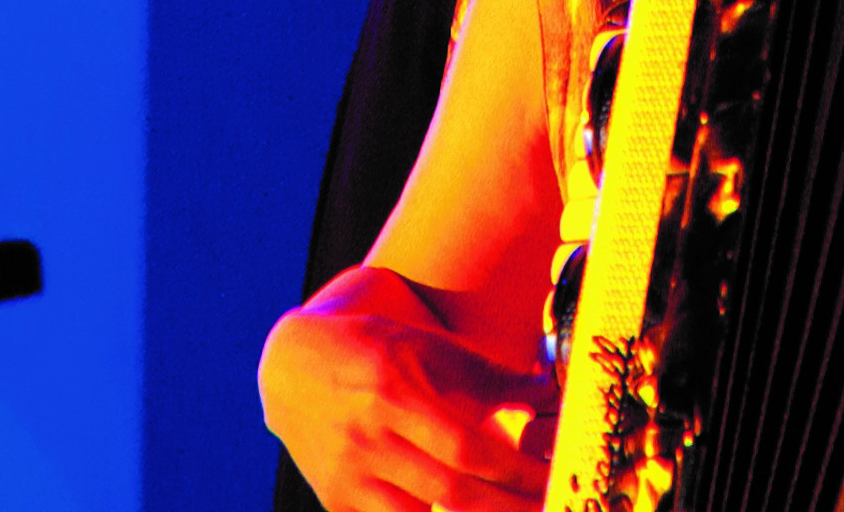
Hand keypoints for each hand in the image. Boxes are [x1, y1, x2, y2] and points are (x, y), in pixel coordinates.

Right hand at [259, 266, 553, 511]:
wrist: (291, 367)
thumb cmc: (376, 349)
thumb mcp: (427, 348)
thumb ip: (489, 377)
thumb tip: (552, 391)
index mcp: (395, 391)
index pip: (465, 446)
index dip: (513, 470)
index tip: (553, 477)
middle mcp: (368, 438)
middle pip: (450, 491)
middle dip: (507, 507)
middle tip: (551, 505)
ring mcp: (348, 477)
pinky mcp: (337, 504)